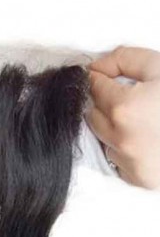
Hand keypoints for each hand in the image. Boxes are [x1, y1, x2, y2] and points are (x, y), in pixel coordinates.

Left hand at [86, 46, 159, 189]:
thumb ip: (125, 59)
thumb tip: (98, 66)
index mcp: (124, 108)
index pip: (93, 86)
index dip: (98, 76)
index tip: (103, 73)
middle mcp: (119, 138)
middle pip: (92, 113)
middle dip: (103, 100)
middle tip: (124, 93)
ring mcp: (126, 160)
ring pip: (102, 136)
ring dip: (112, 123)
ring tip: (137, 115)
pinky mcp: (135, 177)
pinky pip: (117, 156)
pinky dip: (124, 144)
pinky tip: (144, 136)